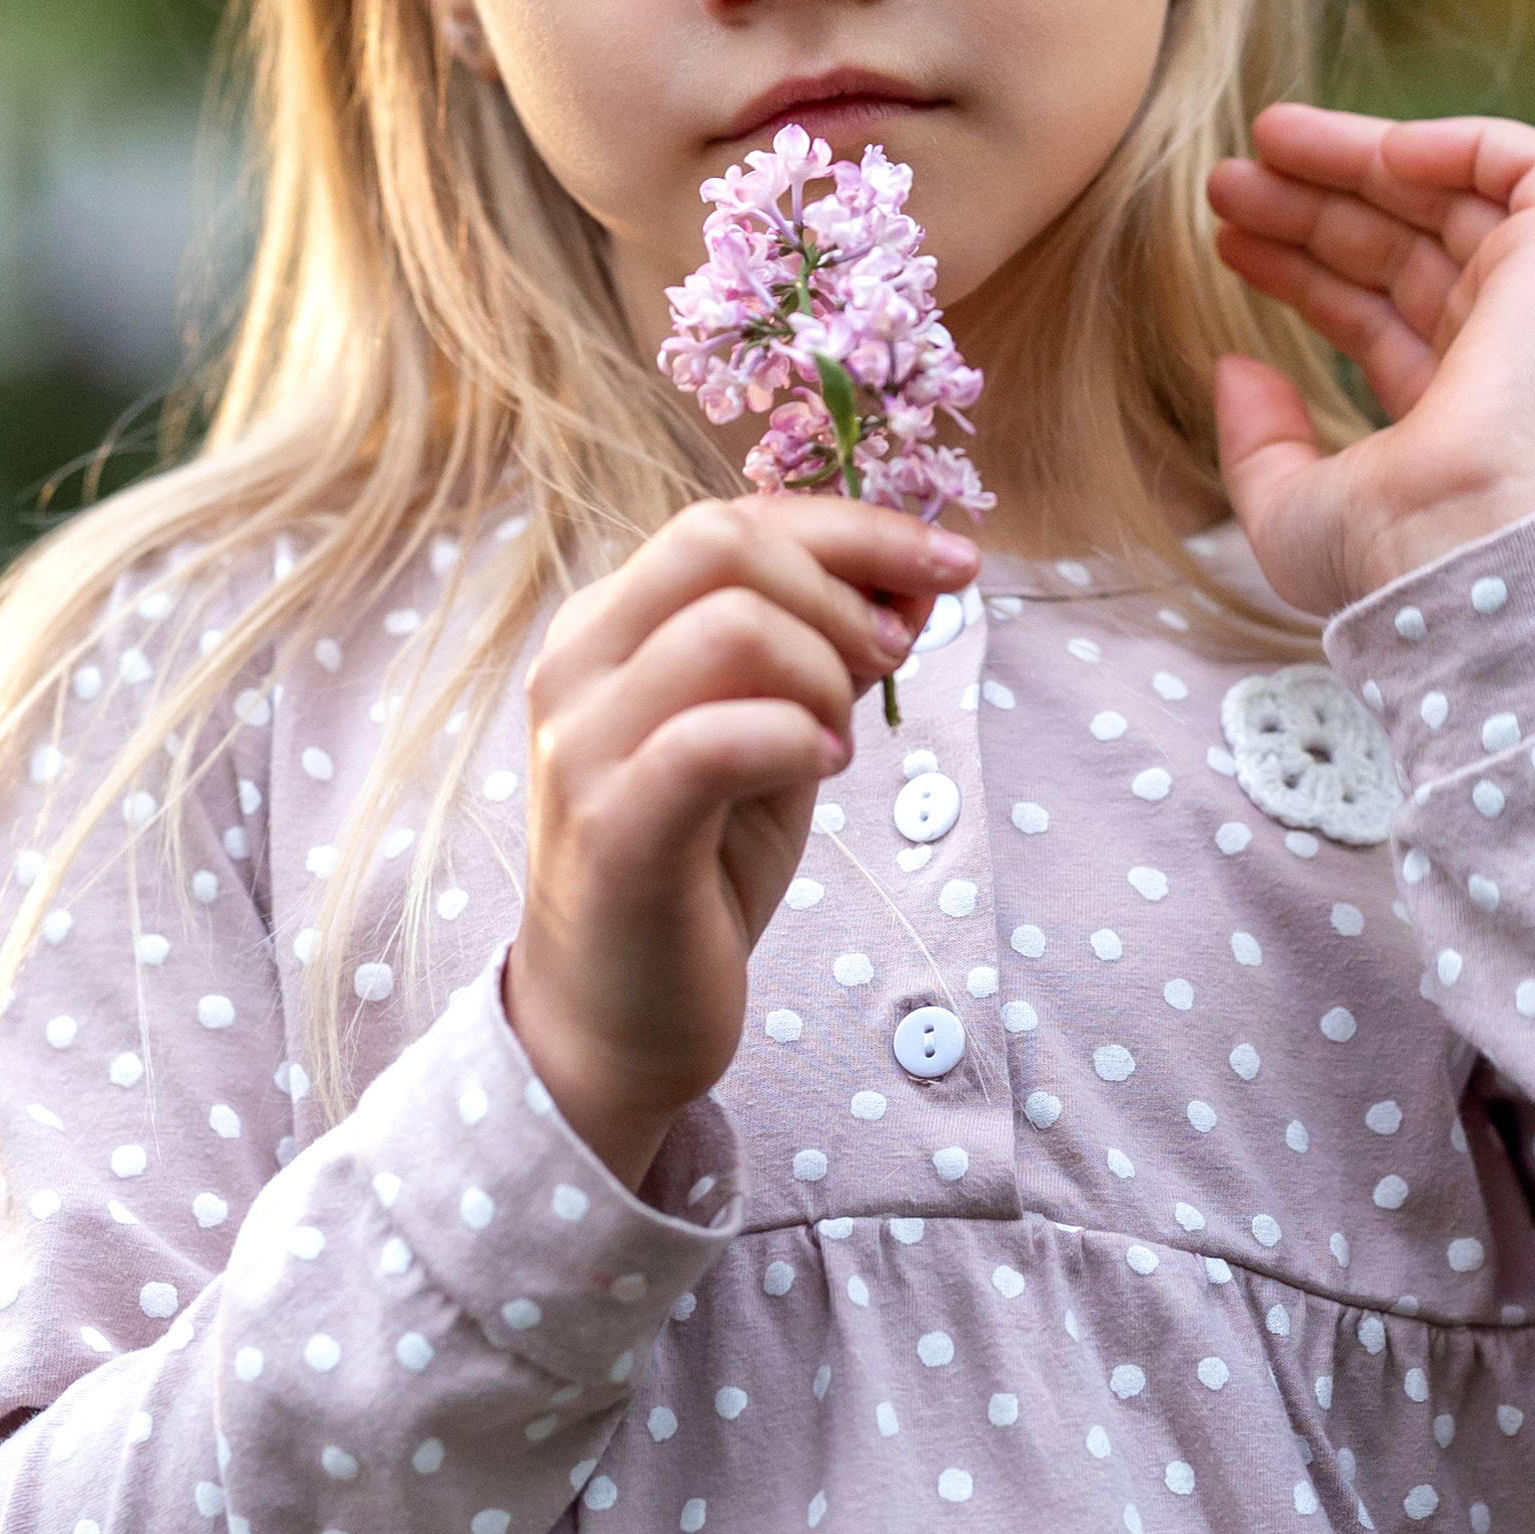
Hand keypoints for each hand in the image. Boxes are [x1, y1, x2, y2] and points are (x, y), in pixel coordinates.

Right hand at [502, 495, 979, 1191]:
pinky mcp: (612, 828)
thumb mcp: (776, 727)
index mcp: (610, 622)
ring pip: (728, 625)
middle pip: (719, 540)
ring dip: (822, 672)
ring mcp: (584, 743)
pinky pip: (716, 738)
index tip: (956, 560)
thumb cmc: (699, 861)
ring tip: (838, 739)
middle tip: (889, 661)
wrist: (615, 1014)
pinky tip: (820, 770)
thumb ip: (826, 647)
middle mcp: (578, 663)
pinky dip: (796, 738)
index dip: (858, 527)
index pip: (733, 518)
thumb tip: (922, 571)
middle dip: (841, 587)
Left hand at [1205, 104, 1534, 616]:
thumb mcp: (1290, 506)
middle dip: (1313, 204)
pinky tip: (1372, 151)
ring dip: (1357, 160)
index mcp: (1455, 410)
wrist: (1462, 548)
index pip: (1373, 312)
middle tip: (1225, 181)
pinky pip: (1530, 167)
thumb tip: (1235, 370)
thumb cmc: (1382, 554)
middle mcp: (1508, 352)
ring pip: (1451, 197)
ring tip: (1261, 142)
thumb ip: (1258, 441)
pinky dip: (1454, 143)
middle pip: (1402, 246)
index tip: (1226, 239)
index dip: (1300, 268)